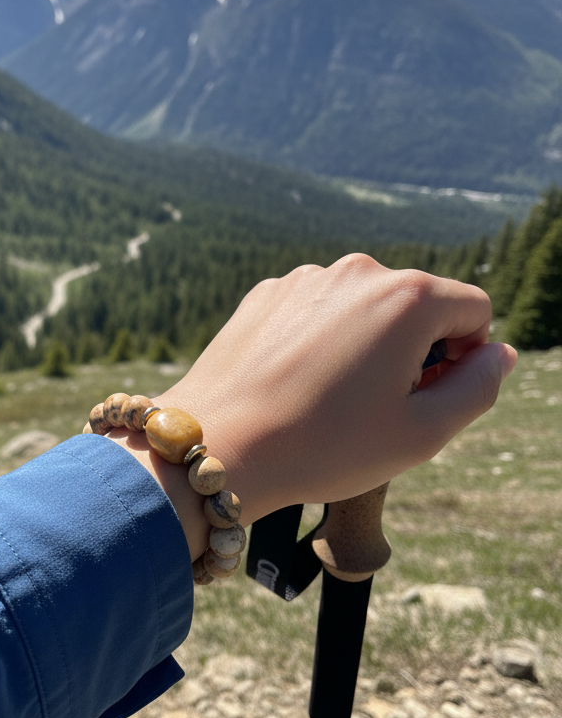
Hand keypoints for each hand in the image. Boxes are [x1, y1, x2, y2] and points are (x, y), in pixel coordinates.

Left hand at [109, 254, 516, 558]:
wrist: (219, 445)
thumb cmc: (325, 446)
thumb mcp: (422, 433)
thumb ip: (478, 387)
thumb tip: (499, 354)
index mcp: (406, 297)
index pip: (474, 311)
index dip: (466, 359)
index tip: (429, 399)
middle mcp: (357, 271)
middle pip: (418, 305)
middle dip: (416, 351)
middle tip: (380, 408)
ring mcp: (305, 278)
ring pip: (364, 308)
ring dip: (366, 345)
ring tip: (332, 401)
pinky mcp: (266, 293)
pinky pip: (317, 311)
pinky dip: (321, 341)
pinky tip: (296, 385)